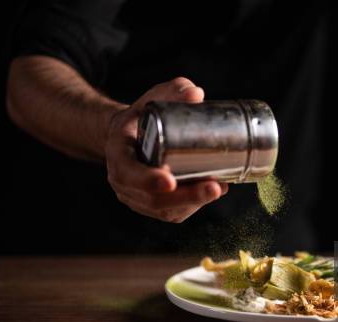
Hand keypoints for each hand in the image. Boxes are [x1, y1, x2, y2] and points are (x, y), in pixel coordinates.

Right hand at [105, 77, 227, 222]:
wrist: (128, 137)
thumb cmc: (141, 118)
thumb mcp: (151, 99)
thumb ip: (172, 91)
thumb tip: (196, 94)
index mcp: (118, 155)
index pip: (129, 173)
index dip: (148, 180)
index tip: (170, 180)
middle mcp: (123, 181)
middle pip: (153, 199)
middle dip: (186, 196)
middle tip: (214, 187)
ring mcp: (136, 198)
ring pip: (166, 211)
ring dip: (194, 203)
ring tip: (219, 188)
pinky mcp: (151, 207)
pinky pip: (172, 214)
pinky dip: (193, 206)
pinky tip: (212, 193)